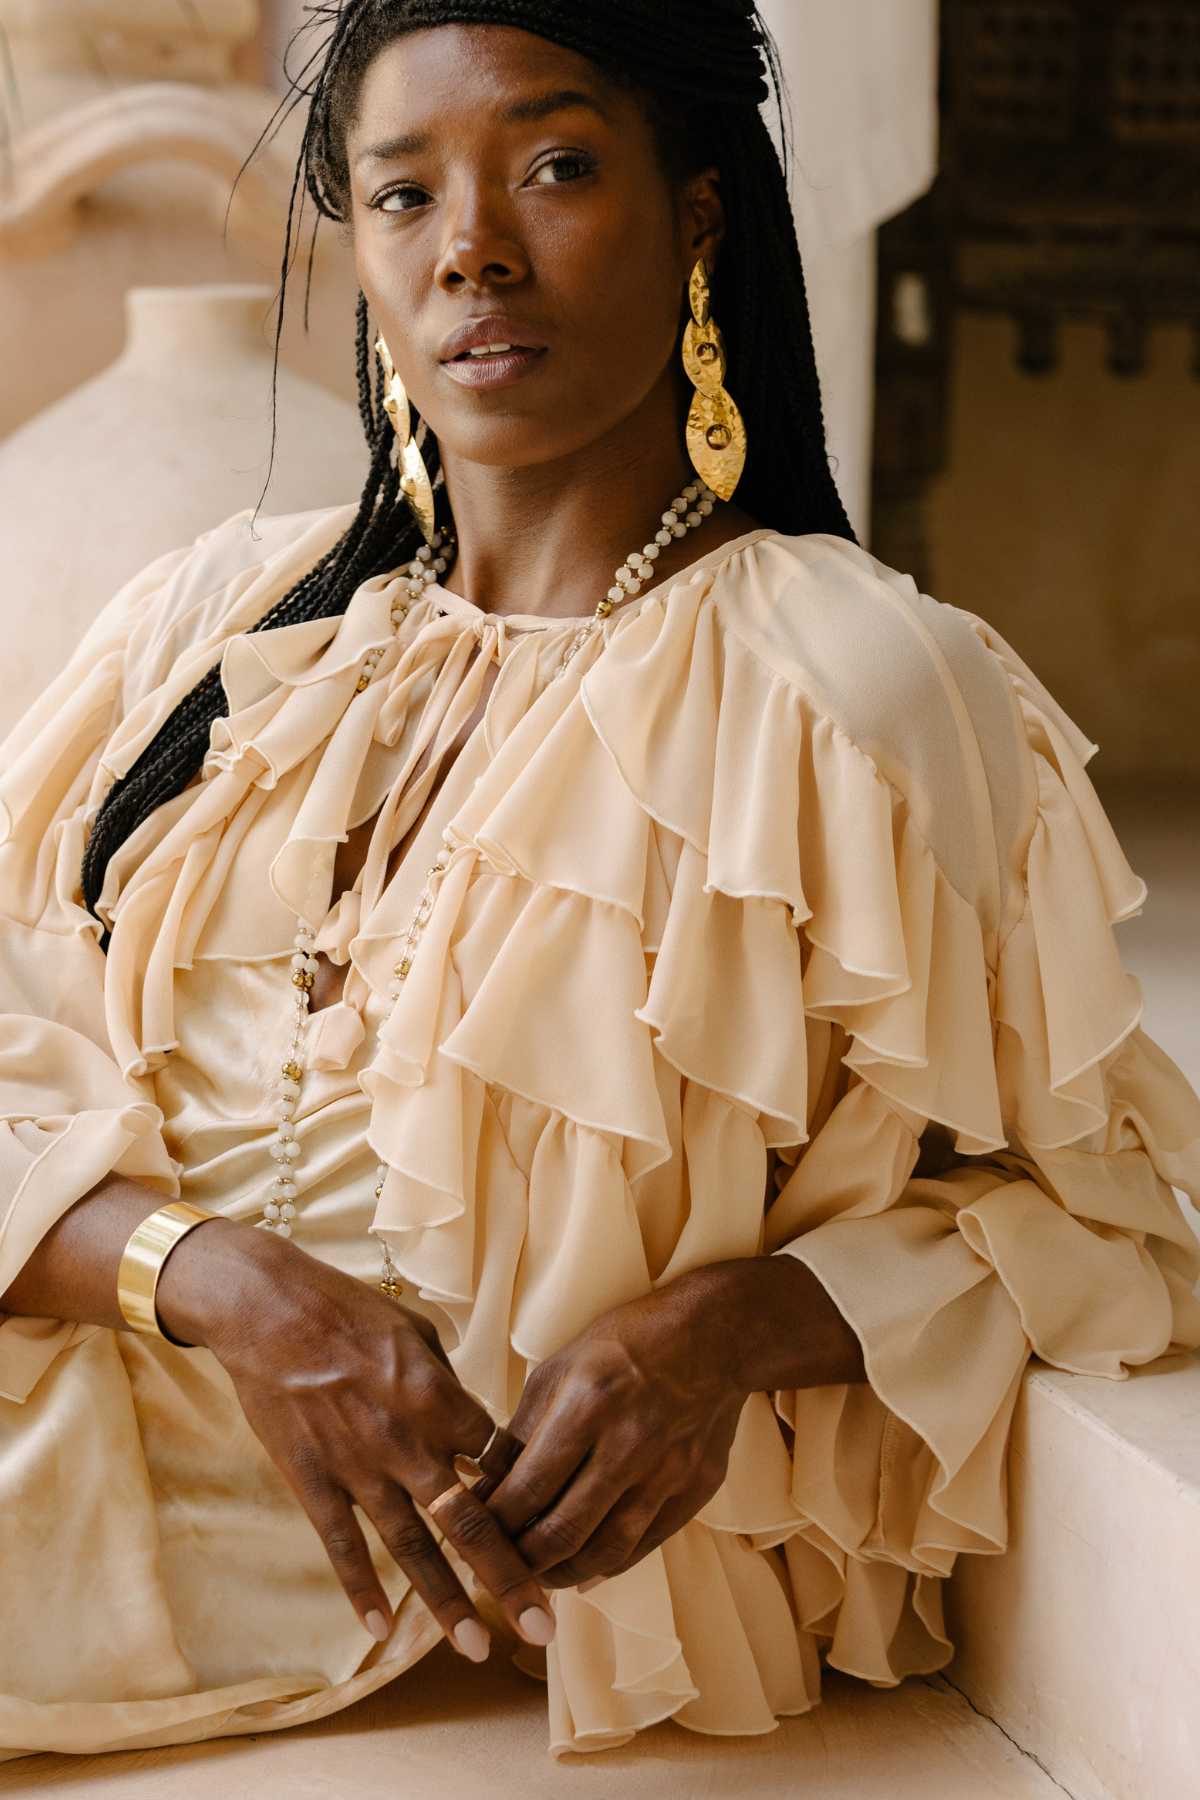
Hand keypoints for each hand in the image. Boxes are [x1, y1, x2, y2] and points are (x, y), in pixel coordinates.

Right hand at [196, 1235, 553, 1658]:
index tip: (548, 1526)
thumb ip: (445, 1385)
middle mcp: (407, 1442)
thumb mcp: (416, 1333)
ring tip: (479, 1647)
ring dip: (447, 1602)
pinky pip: (343, 1546)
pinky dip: (362, 1591)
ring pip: (413, 1549)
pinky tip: (382, 1631)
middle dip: (509, 1576)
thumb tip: (467, 1420)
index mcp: (438, 1398)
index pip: (499, 1461)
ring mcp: (359, 1468)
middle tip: (543, 1626)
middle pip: (470, 1521)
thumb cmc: (347, 1309)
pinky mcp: (314, 1482)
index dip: (527, 1494)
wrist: (268, 1308)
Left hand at [476, 1277, 751, 1589]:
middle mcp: (628, 1445)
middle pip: (563, 1531)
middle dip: (521, 1561)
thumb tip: (486, 1485)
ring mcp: (668, 1472)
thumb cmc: (625, 1344)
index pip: (528, 1488)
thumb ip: (522, 1430)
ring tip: (537, 1576)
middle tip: (498, 1568)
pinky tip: (583, 1568)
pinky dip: (608, 1565)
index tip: (472, 1534)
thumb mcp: (559, 1367)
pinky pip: (645, 1545)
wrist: (715, 1335)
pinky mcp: (695, 1489)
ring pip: (605, 1552)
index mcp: (587, 1406)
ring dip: (563, 1573)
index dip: (493, 1524)